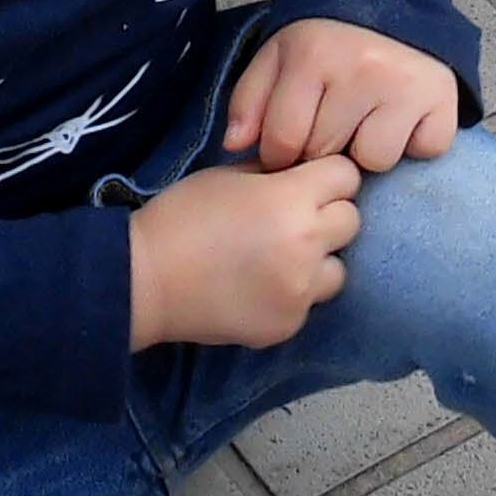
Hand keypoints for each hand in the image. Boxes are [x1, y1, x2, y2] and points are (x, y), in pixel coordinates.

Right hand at [127, 157, 359, 347]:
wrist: (144, 281)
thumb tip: (305, 171)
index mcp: (291, 199)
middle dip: (327, 216)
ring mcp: (301, 290)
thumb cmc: (181, 217)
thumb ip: (276, 172)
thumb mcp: (229, 175)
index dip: (329, 177)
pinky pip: (310, 303)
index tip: (309, 184)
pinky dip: (293, 295)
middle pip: (351, 221)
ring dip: (318, 261)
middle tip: (293, 222)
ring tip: (280, 260)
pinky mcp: (288, 324)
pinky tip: (259, 288)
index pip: (347, 176)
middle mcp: (306, 244)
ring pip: (338, 269)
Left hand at [224, 18, 458, 172]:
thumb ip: (249, 100)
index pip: (284, 142)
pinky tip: (405, 120)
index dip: (282, 153)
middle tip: (333, 124)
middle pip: (328, 154)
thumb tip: (236, 146)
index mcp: (313, 57)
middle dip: (324, 148)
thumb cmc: (328, 39)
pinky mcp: (444, 97)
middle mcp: (362, 70)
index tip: (291, 144)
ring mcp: (406, 85)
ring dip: (370, 150)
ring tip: (368, 121)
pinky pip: (426, 149)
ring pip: (376, 160)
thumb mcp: (278, 56)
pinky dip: (417, 143)